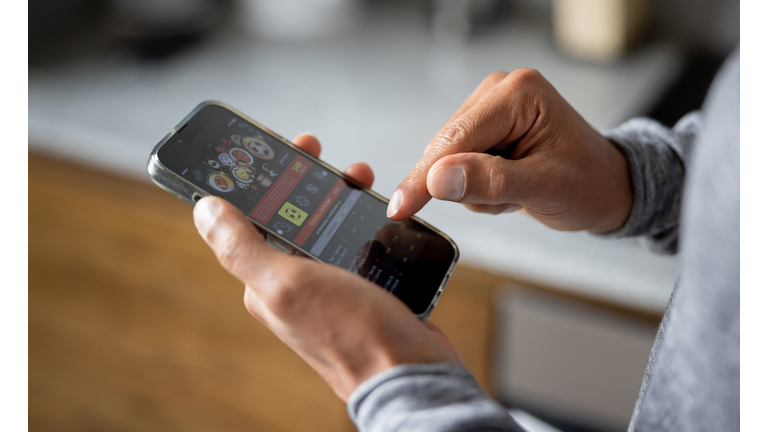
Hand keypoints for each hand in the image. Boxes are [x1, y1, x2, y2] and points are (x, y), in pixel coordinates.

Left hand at [193, 133, 461, 401]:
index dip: (258, 181)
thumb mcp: (289, 284)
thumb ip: (243, 248)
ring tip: (358, 176)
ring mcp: (331, 287)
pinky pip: (356, 244)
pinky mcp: (363, 290)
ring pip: (326, 227)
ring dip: (337, 197)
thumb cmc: (354, 336)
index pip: (251, 219)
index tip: (271, 149)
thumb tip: (203, 209)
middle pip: (292, 218)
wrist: (411, 375)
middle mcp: (295, 283)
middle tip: (317, 153)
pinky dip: (363, 221)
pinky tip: (378, 211)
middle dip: (301, 181)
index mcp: (267, 280)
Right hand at [386, 69, 632, 232]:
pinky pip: (456, 165)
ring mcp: (490, 108)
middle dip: (466, 185)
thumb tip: (437, 180)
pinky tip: (508, 186)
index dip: (425, 177)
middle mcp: (500, 91)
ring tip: (516, 192)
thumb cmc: (588, 184)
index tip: (400, 208)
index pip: (456, 137)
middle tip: (510, 199)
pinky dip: (476, 186)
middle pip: (446, 147)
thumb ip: (489, 182)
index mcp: (518, 94)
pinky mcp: (484, 127)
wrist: (607, 188)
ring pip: (447, 161)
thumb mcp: (543, 188)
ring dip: (475, 189)